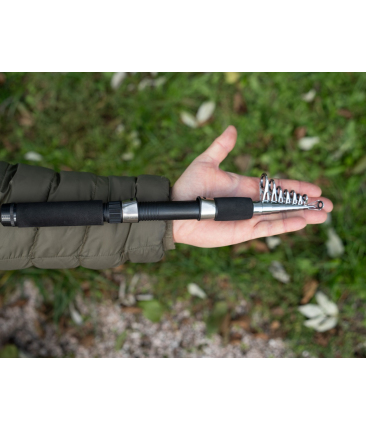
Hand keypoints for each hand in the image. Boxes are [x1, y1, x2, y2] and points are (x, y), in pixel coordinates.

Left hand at [172, 126, 332, 246]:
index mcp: (245, 187)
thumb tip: (232, 128)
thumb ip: (221, 147)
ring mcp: (247, 218)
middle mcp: (250, 204)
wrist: (175, 211)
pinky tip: (302, 222)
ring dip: (302, 216)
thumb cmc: (188, 186)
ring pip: (280, 217)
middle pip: (284, 203)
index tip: (315, 188)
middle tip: (328, 204)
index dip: (296, 187)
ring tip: (323, 215)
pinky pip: (268, 229)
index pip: (277, 187)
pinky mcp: (242, 231)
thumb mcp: (206, 162)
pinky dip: (285, 225)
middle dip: (306, 204)